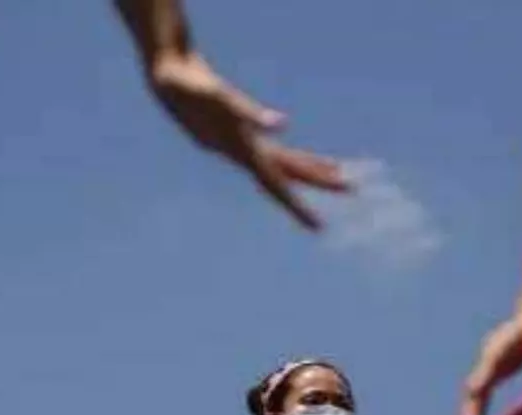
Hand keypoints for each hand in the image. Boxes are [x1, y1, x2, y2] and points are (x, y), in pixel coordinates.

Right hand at [146, 49, 347, 230]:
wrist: (169, 79)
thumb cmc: (190, 87)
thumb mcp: (219, 98)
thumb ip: (249, 113)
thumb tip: (281, 125)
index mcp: (243, 152)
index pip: (277, 186)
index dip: (298, 207)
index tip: (319, 227)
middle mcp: (246, 153)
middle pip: (289, 176)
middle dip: (320, 183)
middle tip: (353, 190)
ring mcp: (244, 144)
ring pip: (284, 164)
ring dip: (310, 170)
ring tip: (339, 176)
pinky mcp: (244, 133)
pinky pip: (276, 150)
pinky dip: (293, 155)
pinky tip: (305, 157)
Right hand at [459, 301, 521, 414]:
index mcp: (504, 342)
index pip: (491, 361)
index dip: (482, 376)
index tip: (473, 391)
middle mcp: (491, 354)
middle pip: (479, 380)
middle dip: (472, 402)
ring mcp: (490, 363)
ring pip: (477, 388)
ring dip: (470, 408)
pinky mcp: (494, 370)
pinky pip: (483, 391)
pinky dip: (478, 406)